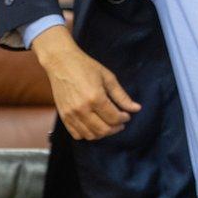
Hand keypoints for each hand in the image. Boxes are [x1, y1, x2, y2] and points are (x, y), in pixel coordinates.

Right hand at [32, 25, 141, 140]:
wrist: (61, 62)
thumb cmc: (86, 67)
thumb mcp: (108, 78)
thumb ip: (122, 96)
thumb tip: (137, 109)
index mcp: (95, 98)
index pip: (114, 118)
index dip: (124, 118)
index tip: (126, 115)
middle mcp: (82, 109)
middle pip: (103, 130)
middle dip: (116, 128)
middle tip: (120, 121)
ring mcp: (70, 114)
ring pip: (91, 135)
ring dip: (103, 133)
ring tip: (108, 124)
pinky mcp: (63, 116)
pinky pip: (76, 134)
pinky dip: (88, 134)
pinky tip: (94, 125)